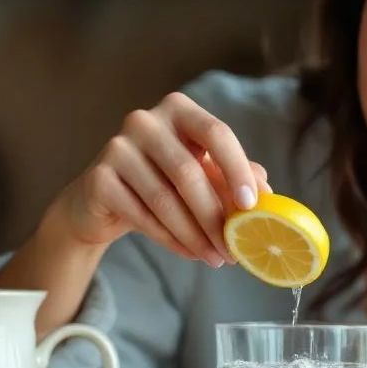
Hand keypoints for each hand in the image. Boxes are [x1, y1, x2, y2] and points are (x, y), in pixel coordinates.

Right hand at [51, 91, 271, 266]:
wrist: (102, 201)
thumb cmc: (161, 182)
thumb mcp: (201, 174)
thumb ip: (232, 177)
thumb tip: (267, 193)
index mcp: (177, 109)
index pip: (215, 132)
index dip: (236, 168)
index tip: (252, 205)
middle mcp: (144, 121)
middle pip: (189, 172)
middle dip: (215, 217)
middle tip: (234, 248)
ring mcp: (117, 147)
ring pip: (165, 200)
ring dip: (196, 235)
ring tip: (215, 258)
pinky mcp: (99, 179)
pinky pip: (142, 216)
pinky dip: (171, 240)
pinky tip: (190, 253)